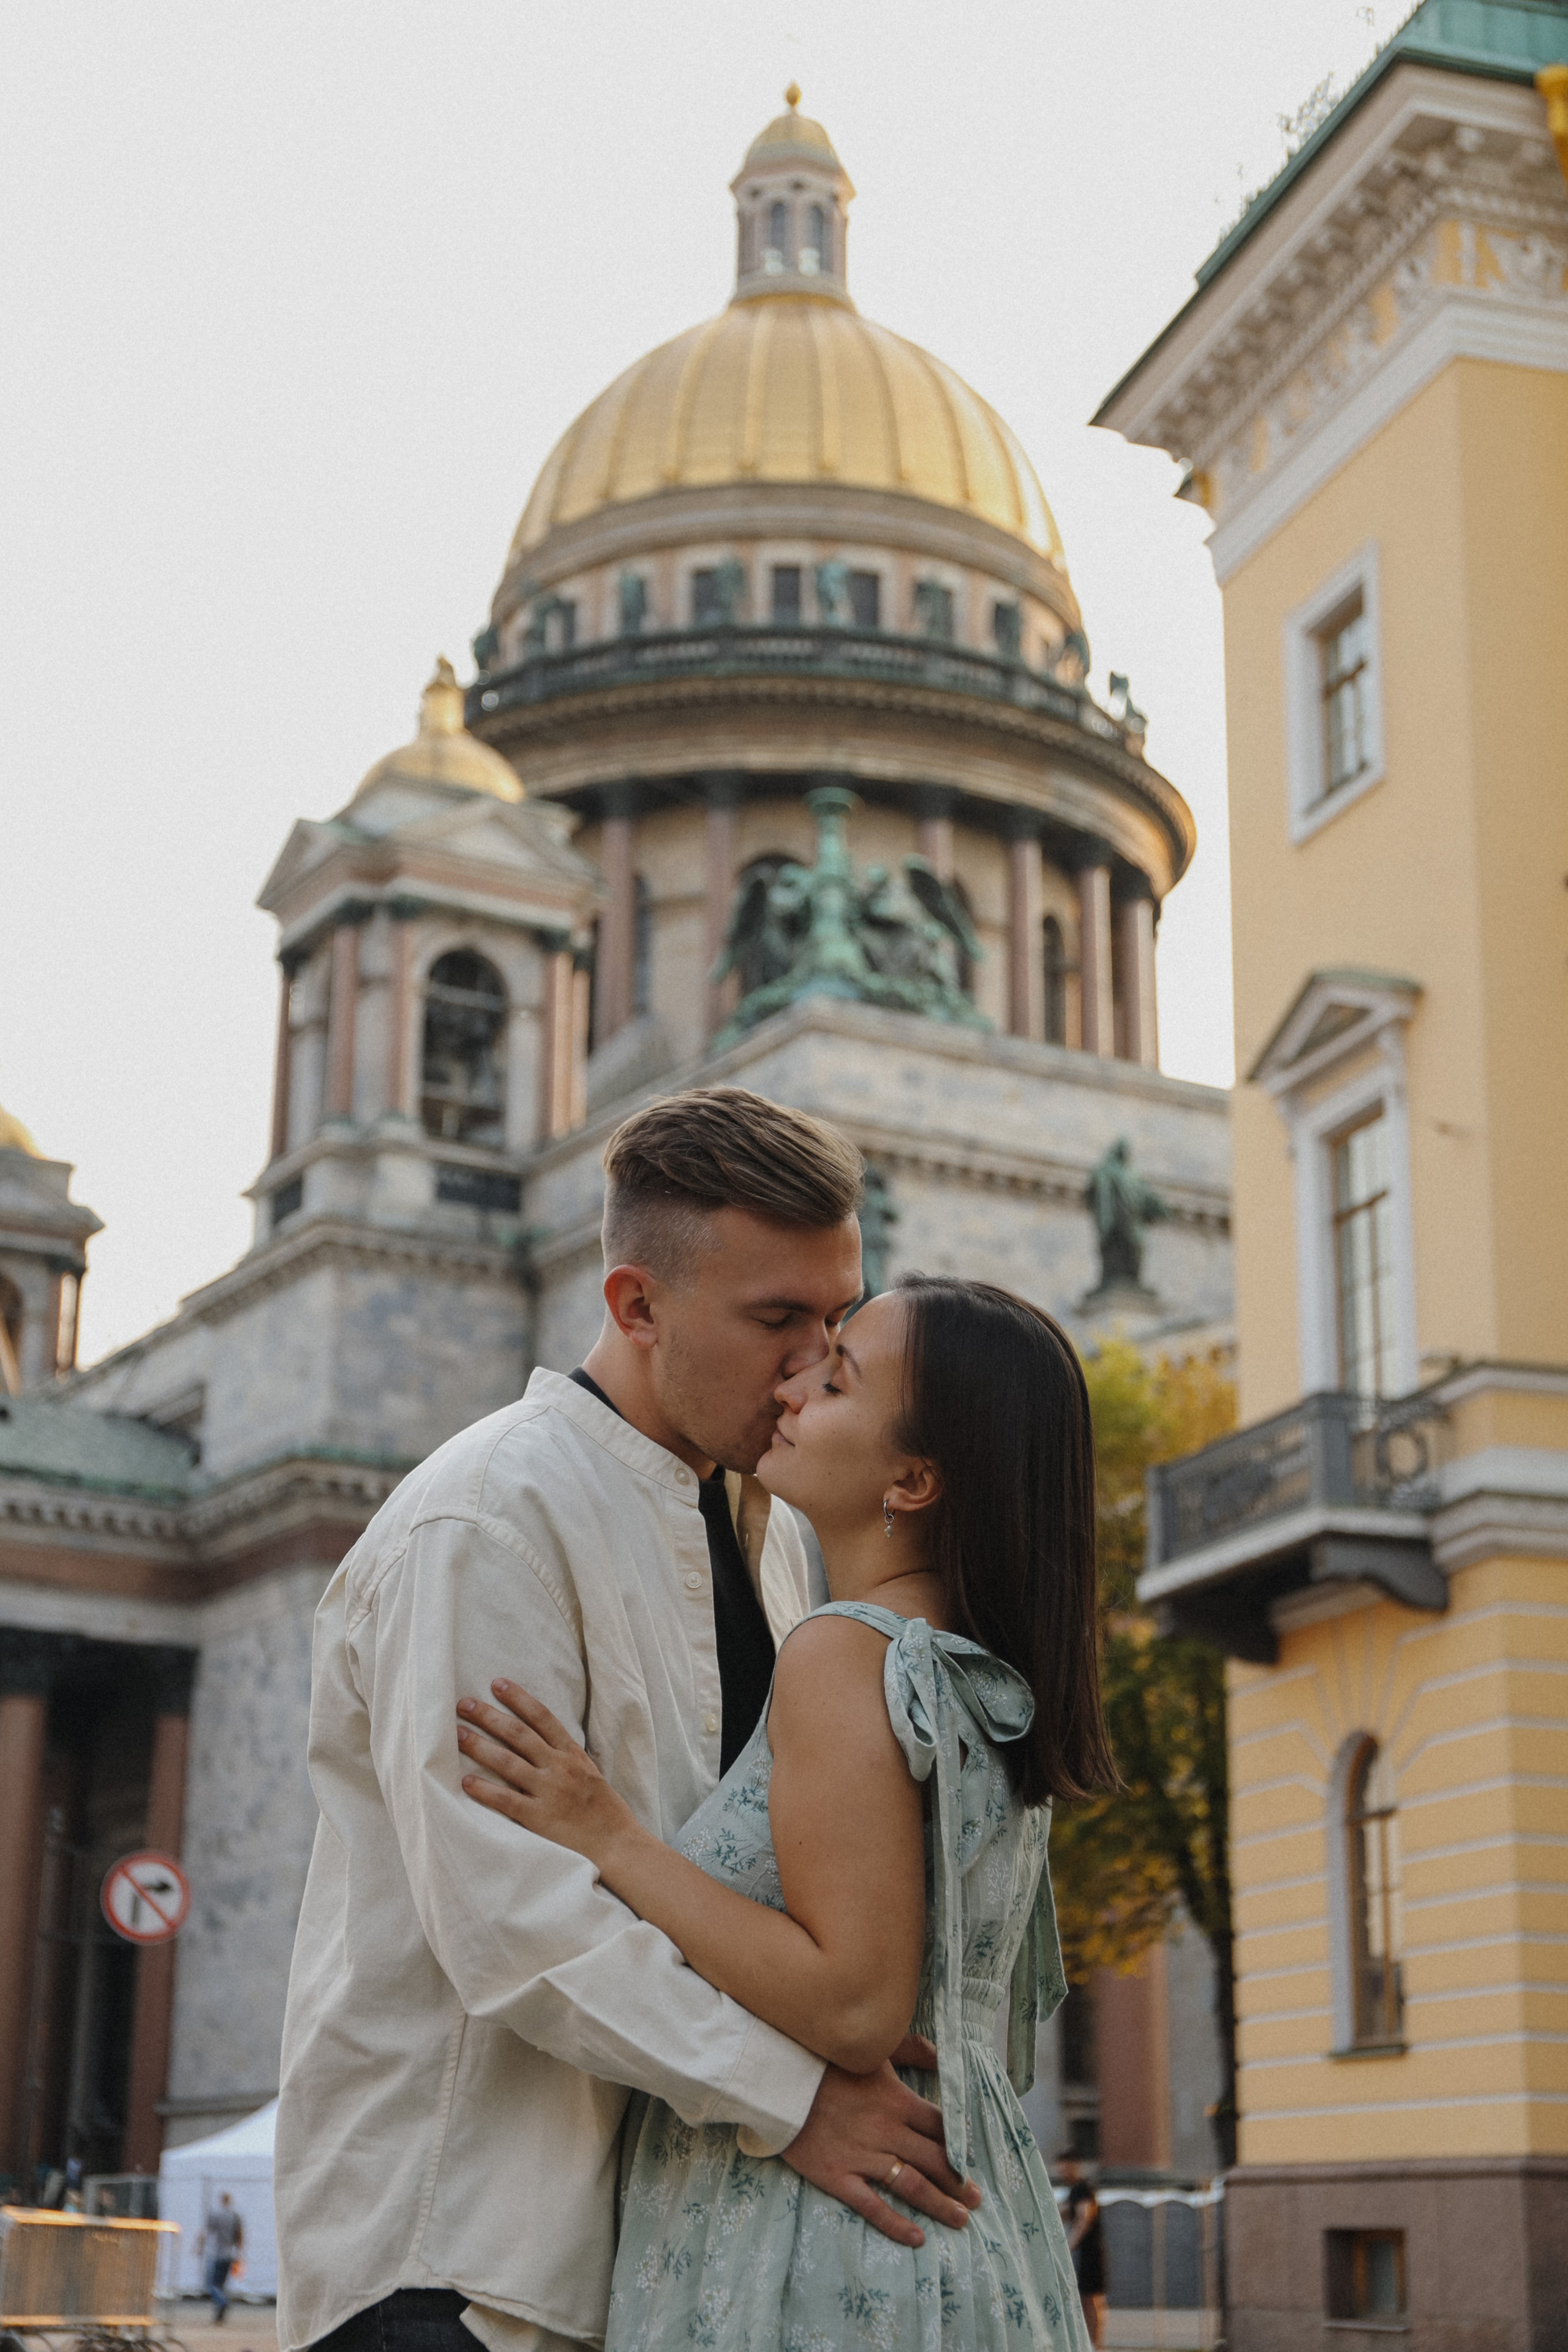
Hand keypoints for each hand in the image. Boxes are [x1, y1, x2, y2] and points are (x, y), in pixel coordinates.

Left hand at [457, 1682, 641, 1871]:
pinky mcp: (539, 1818)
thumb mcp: (589, 1773)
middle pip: (518, 1734)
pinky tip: (466, 1782)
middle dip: (489, 1716)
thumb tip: (541, 1741)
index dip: (518, 1698)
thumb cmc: (604, 1811)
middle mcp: (559, 1767)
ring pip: (507, 1762)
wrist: (617, 1844)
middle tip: (464, 1703)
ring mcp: (548, 1791)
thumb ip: (565, 1757)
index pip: (542, 1717)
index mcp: (572, 1754)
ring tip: (458, 1733)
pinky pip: (506, 1800)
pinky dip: (485, 1790)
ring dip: (479, 1746)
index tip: (497, 1684)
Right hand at [780, 2040, 979, 2247]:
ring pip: (912, 2186)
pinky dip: (895, 2224)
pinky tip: (916, 2238)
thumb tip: (941, 2058)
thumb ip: (910, 2050)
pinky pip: (872, 2206)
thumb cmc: (825, 2058)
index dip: (960, 2145)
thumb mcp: (872, 2046)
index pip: (940, 2127)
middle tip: (978, 2200)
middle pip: (933, 2160)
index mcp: (897, 2100)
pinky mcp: (838, 2176)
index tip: (974, 2160)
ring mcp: (863, 2157)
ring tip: (961, 2219)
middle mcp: (887, 2132)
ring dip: (940, 2204)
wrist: (777, 2078)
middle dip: (959, 2181)